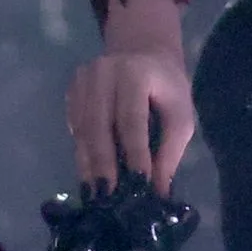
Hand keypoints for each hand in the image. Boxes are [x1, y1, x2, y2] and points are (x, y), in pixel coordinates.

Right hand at [66, 48, 194, 196]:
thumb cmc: (166, 87)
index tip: (138, 184)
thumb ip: (170, 150)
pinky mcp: (71, 92)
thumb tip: (158, 192)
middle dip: (103, 164)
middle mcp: (103, 72)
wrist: (143, 53)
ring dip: (89, 166)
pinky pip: (74, 130)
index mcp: (135, 71)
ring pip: (83, 131)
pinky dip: (82, 155)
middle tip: (108, 197)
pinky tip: (90, 178)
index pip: (132, 118)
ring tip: (97, 196)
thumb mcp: (180, 113)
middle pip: (98, 125)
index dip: (134, 152)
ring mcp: (82, 81)